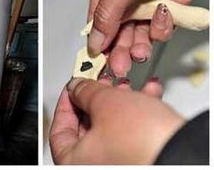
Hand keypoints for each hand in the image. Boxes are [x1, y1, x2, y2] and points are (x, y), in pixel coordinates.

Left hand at [49, 77, 184, 163]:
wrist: (184, 154)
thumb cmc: (144, 141)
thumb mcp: (107, 103)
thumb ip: (86, 91)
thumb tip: (77, 86)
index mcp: (73, 162)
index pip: (59, 129)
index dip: (65, 103)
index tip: (73, 88)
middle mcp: (93, 166)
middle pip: (86, 128)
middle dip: (97, 99)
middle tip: (101, 82)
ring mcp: (117, 164)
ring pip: (111, 129)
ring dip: (120, 102)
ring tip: (128, 86)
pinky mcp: (140, 160)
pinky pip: (131, 134)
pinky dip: (137, 114)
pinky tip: (148, 95)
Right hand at [87, 0, 208, 76]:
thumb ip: (108, 9)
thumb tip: (95, 37)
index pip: (98, 15)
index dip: (98, 38)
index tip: (97, 59)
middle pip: (120, 26)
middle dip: (119, 47)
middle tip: (119, 64)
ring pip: (142, 28)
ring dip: (140, 42)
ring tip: (140, 51)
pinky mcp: (176, 0)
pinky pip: (165, 22)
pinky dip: (164, 26)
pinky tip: (162, 19)